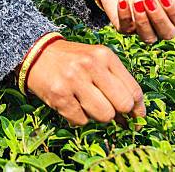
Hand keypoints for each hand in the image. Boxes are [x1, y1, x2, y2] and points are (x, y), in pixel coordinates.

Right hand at [25, 40, 145, 125]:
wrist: (36, 52)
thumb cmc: (72, 60)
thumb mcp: (96, 60)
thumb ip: (117, 82)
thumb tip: (134, 118)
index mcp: (104, 55)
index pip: (134, 91)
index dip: (138, 109)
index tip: (134, 116)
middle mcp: (91, 65)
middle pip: (123, 105)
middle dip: (118, 112)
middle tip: (108, 108)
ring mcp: (74, 80)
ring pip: (104, 116)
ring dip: (97, 115)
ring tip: (86, 102)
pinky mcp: (59, 95)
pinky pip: (82, 121)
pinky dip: (78, 117)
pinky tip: (71, 103)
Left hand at [98, 0, 174, 42]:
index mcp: (172, 13)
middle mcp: (160, 25)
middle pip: (167, 33)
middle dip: (159, 17)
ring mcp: (142, 29)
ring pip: (149, 38)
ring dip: (143, 21)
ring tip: (136, 2)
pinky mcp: (125, 28)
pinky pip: (126, 29)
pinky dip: (125, 15)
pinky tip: (122, 1)